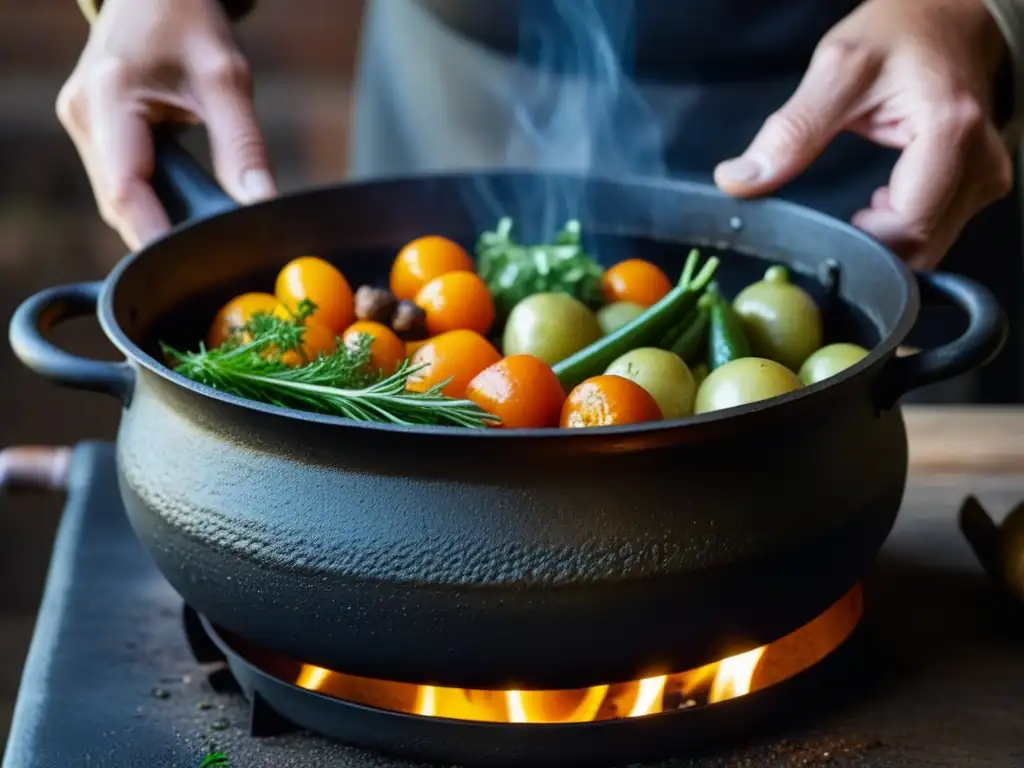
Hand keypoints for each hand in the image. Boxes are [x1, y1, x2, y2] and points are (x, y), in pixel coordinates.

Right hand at [57, 0, 274, 249]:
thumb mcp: (228, 80)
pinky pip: (119, 184)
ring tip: (203, 237)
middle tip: (212, 260)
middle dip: (162, 234)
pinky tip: (182, 210)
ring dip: (156, 219)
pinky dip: (151, 202)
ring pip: (118, 200)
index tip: (193, 266)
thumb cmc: (190, 20)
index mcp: (109, 95)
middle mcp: (83, 114)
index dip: (157, 236)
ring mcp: (81, 123)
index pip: (126, 190)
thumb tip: (262, 206)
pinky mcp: (91, 131)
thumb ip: (243, 147)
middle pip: (120, 204)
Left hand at [714, 0, 1012, 268]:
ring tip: (863, 207)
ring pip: (930, 245)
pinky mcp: (981, 182)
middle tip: (837, 224)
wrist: (945, 15)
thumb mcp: (836, 70)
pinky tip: (883, 203)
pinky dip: (903, 227)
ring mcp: (986, 174)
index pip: (909, 227)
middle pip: (922, 245)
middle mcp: (980, 161)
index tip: (825, 236)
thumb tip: (739, 180)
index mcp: (949, 133)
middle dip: (872, 248)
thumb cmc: (899, 33)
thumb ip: (791, 132)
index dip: (863, 244)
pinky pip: (937, 228)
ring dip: (887, 240)